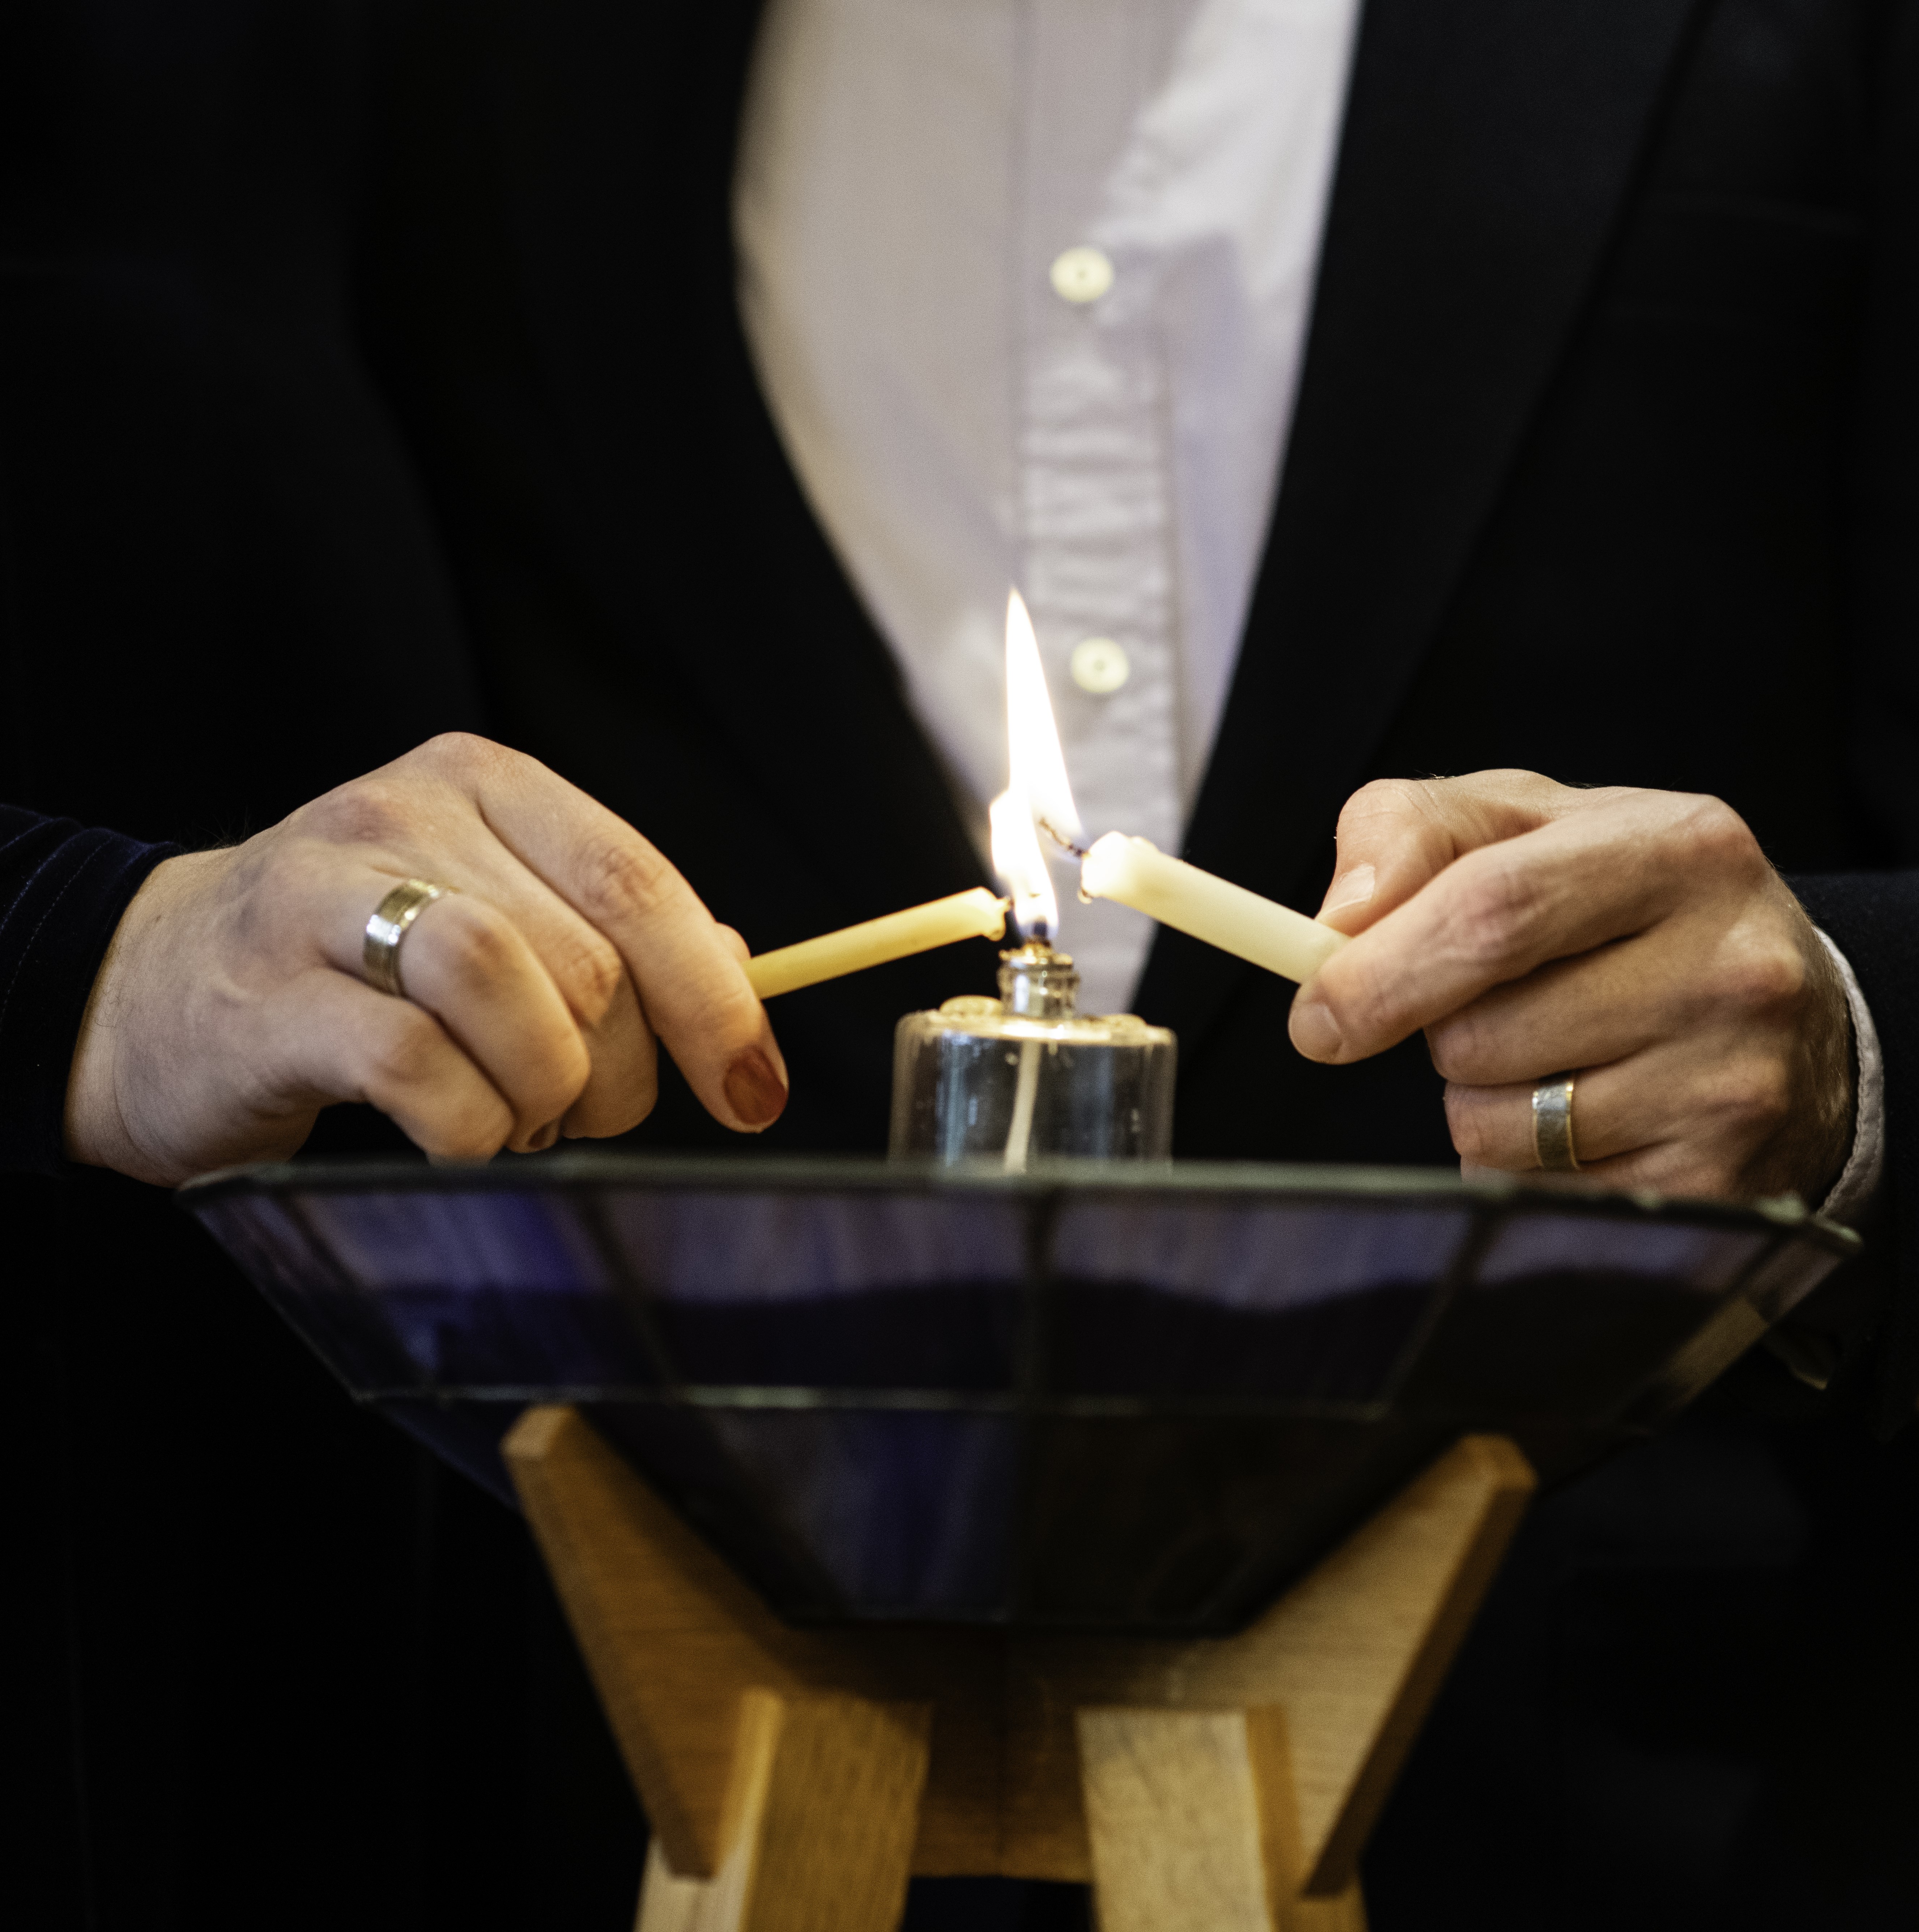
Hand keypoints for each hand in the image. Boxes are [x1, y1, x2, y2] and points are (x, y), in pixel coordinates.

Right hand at [64, 733, 786, 1184]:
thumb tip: (737, 979)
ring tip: (515, 1117)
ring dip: (543, 1091)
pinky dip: (466, 1124)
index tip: (753, 1091)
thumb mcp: (494, 917)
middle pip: (589, 959)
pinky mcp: (267, 996)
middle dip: (617, 1071)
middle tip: (579, 1110)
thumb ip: (615, 937)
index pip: (640, 885)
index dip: (716, 1003)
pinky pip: (416, 1067)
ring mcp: (326, 898)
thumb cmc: (358, 967)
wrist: (151, 990)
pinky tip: (453, 1131)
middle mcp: (408, 820)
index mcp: (485, 786)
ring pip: (509, 989)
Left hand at [1288, 771, 1854, 1201]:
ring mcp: (1732, 1086)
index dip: (1378, 973)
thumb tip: (1338, 920)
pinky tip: (1593, 1120)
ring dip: (1483, 1105)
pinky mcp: (1717, 1185)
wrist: (1788, 1014)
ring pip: (1498, 1128)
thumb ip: (1412, 834)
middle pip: (1478, 1036)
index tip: (1317, 1016)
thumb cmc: (1622, 908)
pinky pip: (1538, 1195)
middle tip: (1479, 1012)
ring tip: (1558, 1059)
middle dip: (1436, 1038)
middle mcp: (1725, 967)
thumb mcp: (1523, 826)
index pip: (1489, 913)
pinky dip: (1530, 1167)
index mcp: (1675, 851)